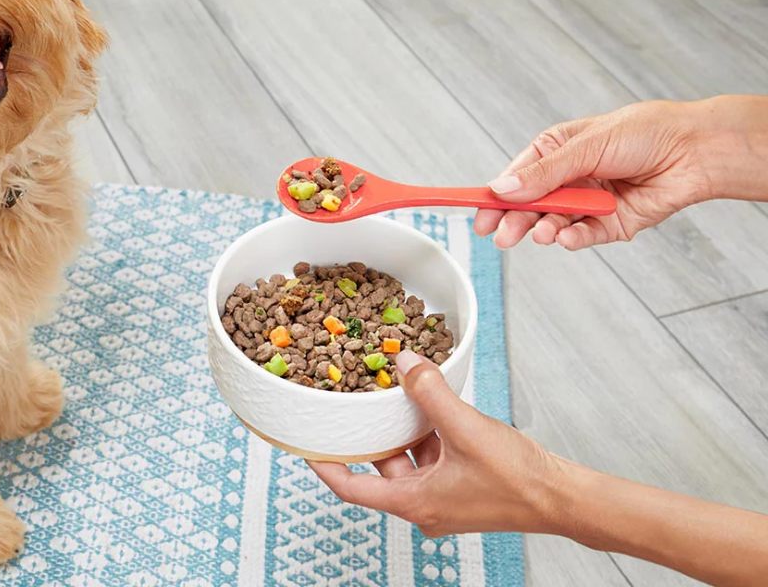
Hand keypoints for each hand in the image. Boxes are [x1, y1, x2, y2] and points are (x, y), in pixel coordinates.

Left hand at [309, 351, 559, 536]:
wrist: (563, 498)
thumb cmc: (517, 479)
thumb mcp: (465, 427)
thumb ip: (430, 392)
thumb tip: (405, 362)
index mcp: (413, 503)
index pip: (350, 490)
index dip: (325, 466)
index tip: (305, 446)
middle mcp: (423, 506)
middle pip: (379, 471)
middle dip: (368, 438)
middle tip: (350, 409)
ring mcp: (444, 499)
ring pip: (408, 462)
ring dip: (401, 433)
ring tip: (389, 399)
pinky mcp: (462, 488)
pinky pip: (432, 460)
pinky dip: (427, 435)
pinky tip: (429, 407)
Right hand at [474, 100, 711, 249]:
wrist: (696, 150)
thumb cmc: (646, 132)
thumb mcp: (587, 146)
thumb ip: (546, 172)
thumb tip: (505, 187)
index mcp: (556, 151)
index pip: (517, 177)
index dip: (496, 196)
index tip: (478, 214)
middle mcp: (569, 178)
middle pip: (531, 206)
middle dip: (516, 221)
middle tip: (503, 237)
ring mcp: (589, 202)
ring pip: (555, 222)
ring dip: (546, 230)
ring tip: (543, 235)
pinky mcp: (611, 223)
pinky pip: (585, 235)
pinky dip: (575, 238)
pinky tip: (569, 237)